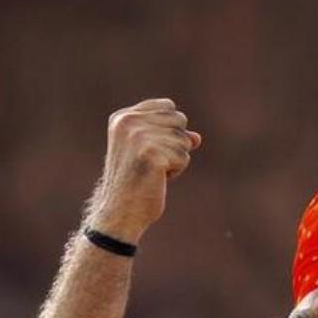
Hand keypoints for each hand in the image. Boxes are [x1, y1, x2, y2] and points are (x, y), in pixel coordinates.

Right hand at [86, 98, 201, 241]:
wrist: (120, 211)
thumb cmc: (136, 183)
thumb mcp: (152, 154)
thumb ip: (172, 139)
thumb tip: (196, 138)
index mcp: (123, 117)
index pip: (168, 106)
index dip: (171, 130)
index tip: (151, 149)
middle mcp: (129, 122)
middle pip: (179, 120)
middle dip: (175, 144)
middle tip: (152, 163)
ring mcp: (139, 136)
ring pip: (184, 140)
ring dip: (175, 159)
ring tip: (153, 172)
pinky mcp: (152, 153)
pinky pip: (184, 157)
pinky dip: (176, 171)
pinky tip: (157, 179)